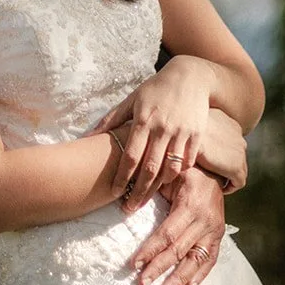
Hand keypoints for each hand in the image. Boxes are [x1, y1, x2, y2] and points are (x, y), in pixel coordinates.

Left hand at [94, 56, 212, 208]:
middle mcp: (162, 129)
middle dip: (138, 191)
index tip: (115, 193)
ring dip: (157, 189)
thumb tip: (88, 135)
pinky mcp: (197, 136)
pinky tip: (168, 186)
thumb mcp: (132, 99)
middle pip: (149, 168)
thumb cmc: (156, 89)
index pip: (130, 156)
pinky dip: (177, 176)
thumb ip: (111, 119)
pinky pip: (186, 163)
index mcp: (143, 120)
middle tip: (129, 208)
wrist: (190, 77)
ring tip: (145, 200)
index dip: (122, 177)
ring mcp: (181, 133)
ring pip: (169, 170)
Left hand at [131, 167, 226, 284]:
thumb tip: (128, 206)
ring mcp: (214, 230)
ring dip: (179, 278)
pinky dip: (200, 275)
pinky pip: (211, 259)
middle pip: (179, 249)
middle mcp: (204, 220)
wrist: (214, 170)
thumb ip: (152, 189)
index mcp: (190, 204)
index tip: (134, 263)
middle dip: (159, 268)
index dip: (150, 249)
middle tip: (142, 283)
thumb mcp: (169, 174)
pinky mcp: (219, 236)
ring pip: (196, 259)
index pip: (167, 233)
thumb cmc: (184, 171)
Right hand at [196, 108, 246, 192]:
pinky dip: (230, 187)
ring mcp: (240, 155)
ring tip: (217, 181)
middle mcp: (239, 140)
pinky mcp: (236, 169)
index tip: (213, 157)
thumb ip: (201, 127)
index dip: (224, 151)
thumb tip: (192, 129)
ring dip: (229, 175)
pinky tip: (221, 189)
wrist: (188, 138)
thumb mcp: (196, 124)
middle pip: (237, 155)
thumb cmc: (187, 129)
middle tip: (215, 171)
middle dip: (228, 163)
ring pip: (240, 169)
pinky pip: (238, 182)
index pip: (232, 142)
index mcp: (232, 126)